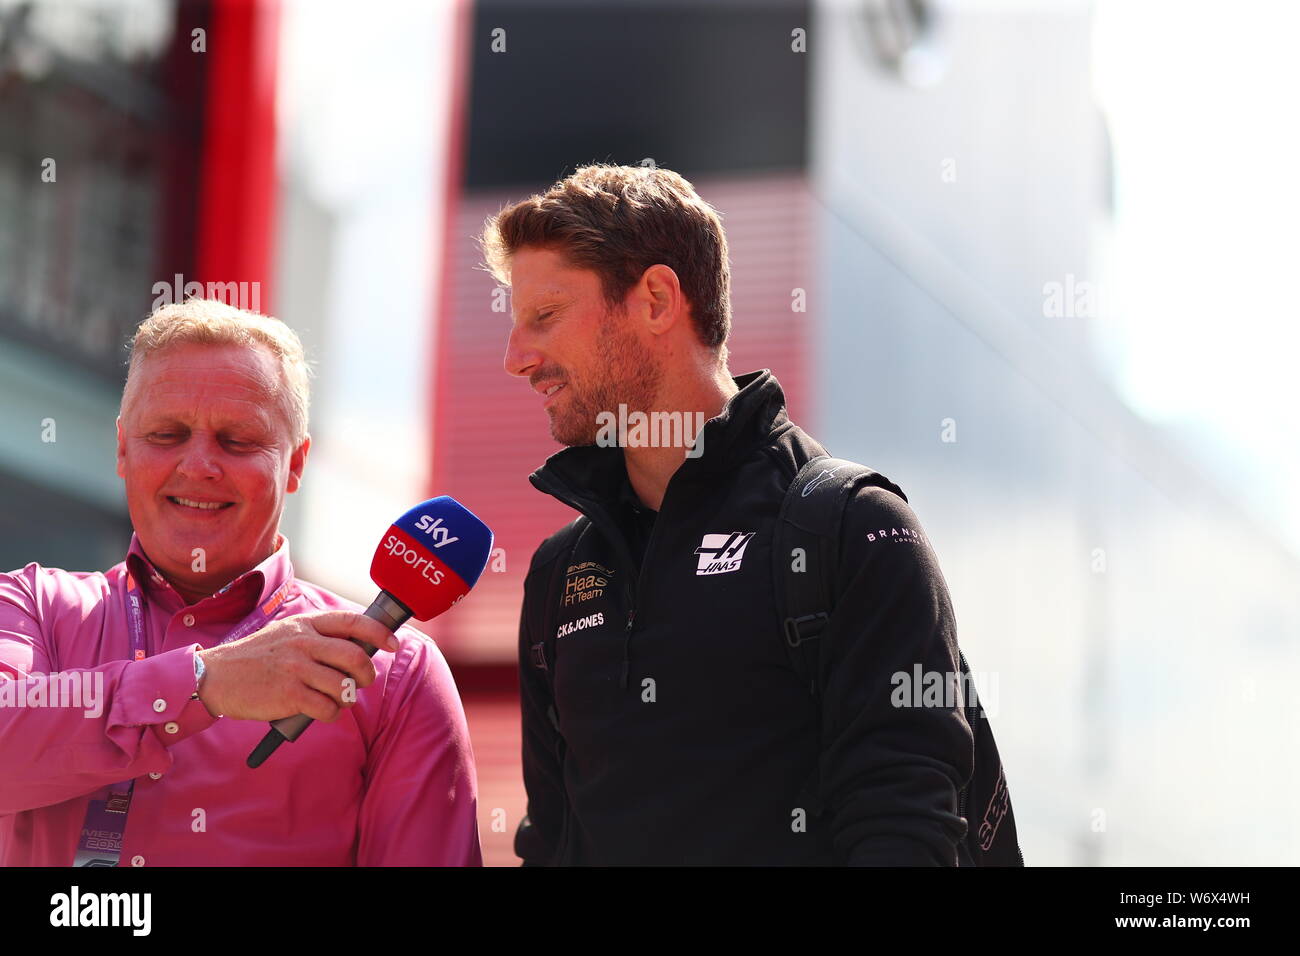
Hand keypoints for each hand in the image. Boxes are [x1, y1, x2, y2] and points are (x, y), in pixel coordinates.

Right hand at [195, 611, 398, 721]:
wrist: (215, 676)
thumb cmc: (257, 658)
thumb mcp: (287, 634)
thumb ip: (318, 636)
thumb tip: (358, 647)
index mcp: (307, 624)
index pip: (354, 622)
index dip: (379, 633)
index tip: (392, 644)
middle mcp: (303, 642)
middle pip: (356, 657)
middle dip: (367, 674)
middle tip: (361, 683)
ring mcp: (296, 668)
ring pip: (344, 685)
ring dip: (346, 698)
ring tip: (335, 700)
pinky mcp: (289, 694)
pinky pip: (327, 708)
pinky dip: (331, 714)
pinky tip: (321, 712)